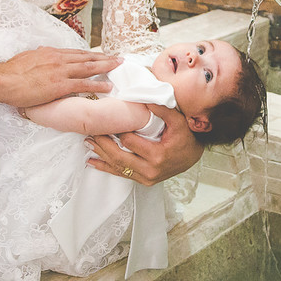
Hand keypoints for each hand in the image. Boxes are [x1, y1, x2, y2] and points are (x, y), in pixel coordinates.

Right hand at [0, 47, 119, 108]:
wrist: (2, 81)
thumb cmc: (9, 72)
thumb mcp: (25, 58)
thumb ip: (36, 56)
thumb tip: (40, 51)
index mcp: (50, 53)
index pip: (75, 53)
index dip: (90, 54)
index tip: (100, 55)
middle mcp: (58, 59)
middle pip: (86, 57)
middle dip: (104, 58)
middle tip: (118, 58)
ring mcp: (61, 71)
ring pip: (89, 67)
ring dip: (106, 67)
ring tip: (118, 67)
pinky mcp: (60, 85)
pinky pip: (84, 84)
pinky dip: (97, 85)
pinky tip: (107, 87)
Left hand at [85, 105, 203, 184]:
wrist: (192, 156)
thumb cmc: (185, 138)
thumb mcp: (178, 121)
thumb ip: (162, 110)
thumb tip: (146, 99)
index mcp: (157, 155)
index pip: (130, 142)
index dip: (117, 131)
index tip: (108, 121)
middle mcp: (150, 170)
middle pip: (119, 156)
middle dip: (103, 144)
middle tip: (91, 133)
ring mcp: (146, 177)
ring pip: (117, 167)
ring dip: (101, 155)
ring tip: (88, 144)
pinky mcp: (143, 181)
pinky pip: (121, 174)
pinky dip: (106, 168)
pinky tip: (93, 162)